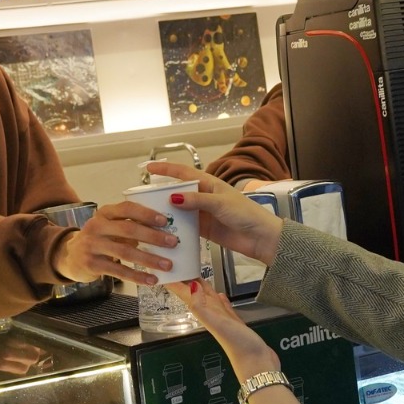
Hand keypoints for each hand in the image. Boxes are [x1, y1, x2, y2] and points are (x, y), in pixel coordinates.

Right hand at [53, 200, 178, 287]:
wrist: (68, 255)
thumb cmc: (99, 239)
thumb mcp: (110, 227)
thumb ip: (130, 225)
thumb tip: (165, 231)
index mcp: (105, 213)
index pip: (127, 208)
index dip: (146, 213)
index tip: (165, 221)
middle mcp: (96, 226)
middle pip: (128, 229)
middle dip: (153, 236)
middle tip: (173, 243)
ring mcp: (92, 245)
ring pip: (125, 252)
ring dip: (149, 259)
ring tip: (167, 265)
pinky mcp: (91, 264)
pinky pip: (118, 271)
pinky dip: (137, 276)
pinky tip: (152, 280)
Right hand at [146, 161, 283, 267]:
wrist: (260, 236)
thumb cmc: (246, 213)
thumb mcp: (220, 203)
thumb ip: (197, 200)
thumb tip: (173, 197)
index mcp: (208, 183)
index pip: (182, 173)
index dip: (165, 169)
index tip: (149, 167)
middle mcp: (203, 196)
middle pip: (177, 192)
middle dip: (161, 194)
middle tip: (143, 199)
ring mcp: (202, 213)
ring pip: (178, 211)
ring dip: (166, 214)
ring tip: (149, 217)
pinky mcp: (203, 229)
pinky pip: (184, 227)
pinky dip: (175, 229)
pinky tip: (163, 233)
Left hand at [166, 278, 279, 382]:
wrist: (256, 363)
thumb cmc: (237, 345)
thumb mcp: (215, 324)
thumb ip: (201, 306)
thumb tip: (191, 286)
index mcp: (204, 314)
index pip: (187, 295)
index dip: (177, 283)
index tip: (167, 270)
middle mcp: (211, 315)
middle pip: (196, 294)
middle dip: (187, 282)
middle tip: (181, 267)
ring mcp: (223, 319)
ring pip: (209, 299)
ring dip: (203, 288)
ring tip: (198, 276)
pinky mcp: (235, 323)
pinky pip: (224, 308)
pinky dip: (221, 300)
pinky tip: (220, 295)